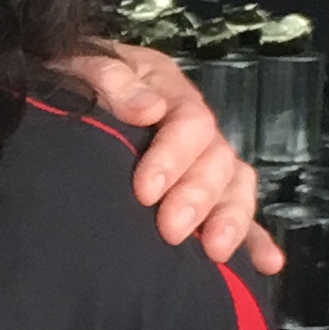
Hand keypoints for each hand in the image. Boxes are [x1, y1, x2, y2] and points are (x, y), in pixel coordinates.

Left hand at [68, 45, 281, 275]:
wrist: (61, 94)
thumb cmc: (72, 79)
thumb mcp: (82, 65)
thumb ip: (112, 79)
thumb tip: (149, 109)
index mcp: (169, 90)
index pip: (190, 122)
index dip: (173, 157)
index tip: (145, 191)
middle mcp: (195, 126)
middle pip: (216, 160)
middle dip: (197, 198)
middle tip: (171, 230)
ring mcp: (203, 158)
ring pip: (234, 186)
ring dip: (230, 220)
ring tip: (216, 251)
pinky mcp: (205, 191)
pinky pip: (236, 212)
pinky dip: (255, 238)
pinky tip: (267, 264)